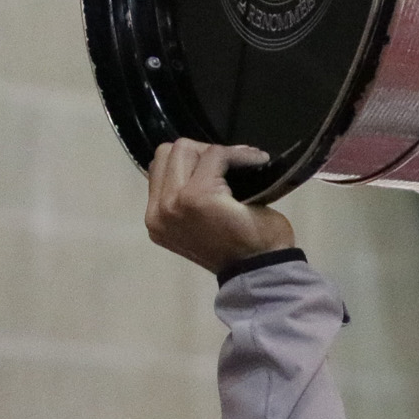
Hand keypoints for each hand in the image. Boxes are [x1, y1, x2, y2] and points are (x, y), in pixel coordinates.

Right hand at [144, 139, 294, 273]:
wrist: (262, 270)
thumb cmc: (241, 248)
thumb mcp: (202, 222)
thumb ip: (186, 197)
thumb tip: (196, 163)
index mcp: (157, 219)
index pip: (160, 168)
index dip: (192, 161)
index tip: (221, 168)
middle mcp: (158, 212)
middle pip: (168, 153)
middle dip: (201, 152)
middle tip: (231, 165)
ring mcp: (173, 204)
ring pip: (185, 149)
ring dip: (217, 152)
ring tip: (243, 163)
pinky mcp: (197, 196)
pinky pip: (215, 155)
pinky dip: (239, 154)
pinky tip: (257, 161)